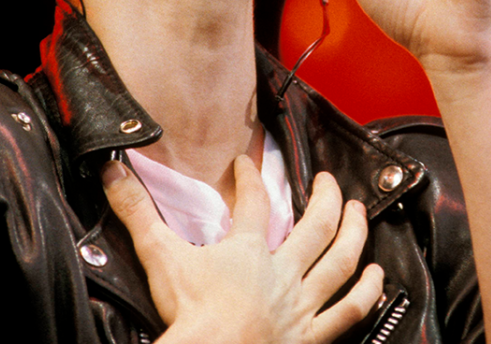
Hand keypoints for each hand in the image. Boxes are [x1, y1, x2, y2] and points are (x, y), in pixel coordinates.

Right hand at [102, 156, 383, 343]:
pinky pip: (348, 312)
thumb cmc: (189, 314)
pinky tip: (377, 278)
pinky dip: (365, 293)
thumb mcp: (160, 256)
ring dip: (353, 235)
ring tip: (359, 215)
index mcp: (248, 250)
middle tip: (329, 181)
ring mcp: (300, 305)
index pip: (255, 201)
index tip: (247, 163)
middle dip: (326, 198)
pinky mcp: (310, 336)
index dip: (251, 177)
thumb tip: (113, 170)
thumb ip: (137, 213)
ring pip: (339, 263)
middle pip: (315, 226)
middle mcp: (283, 271)